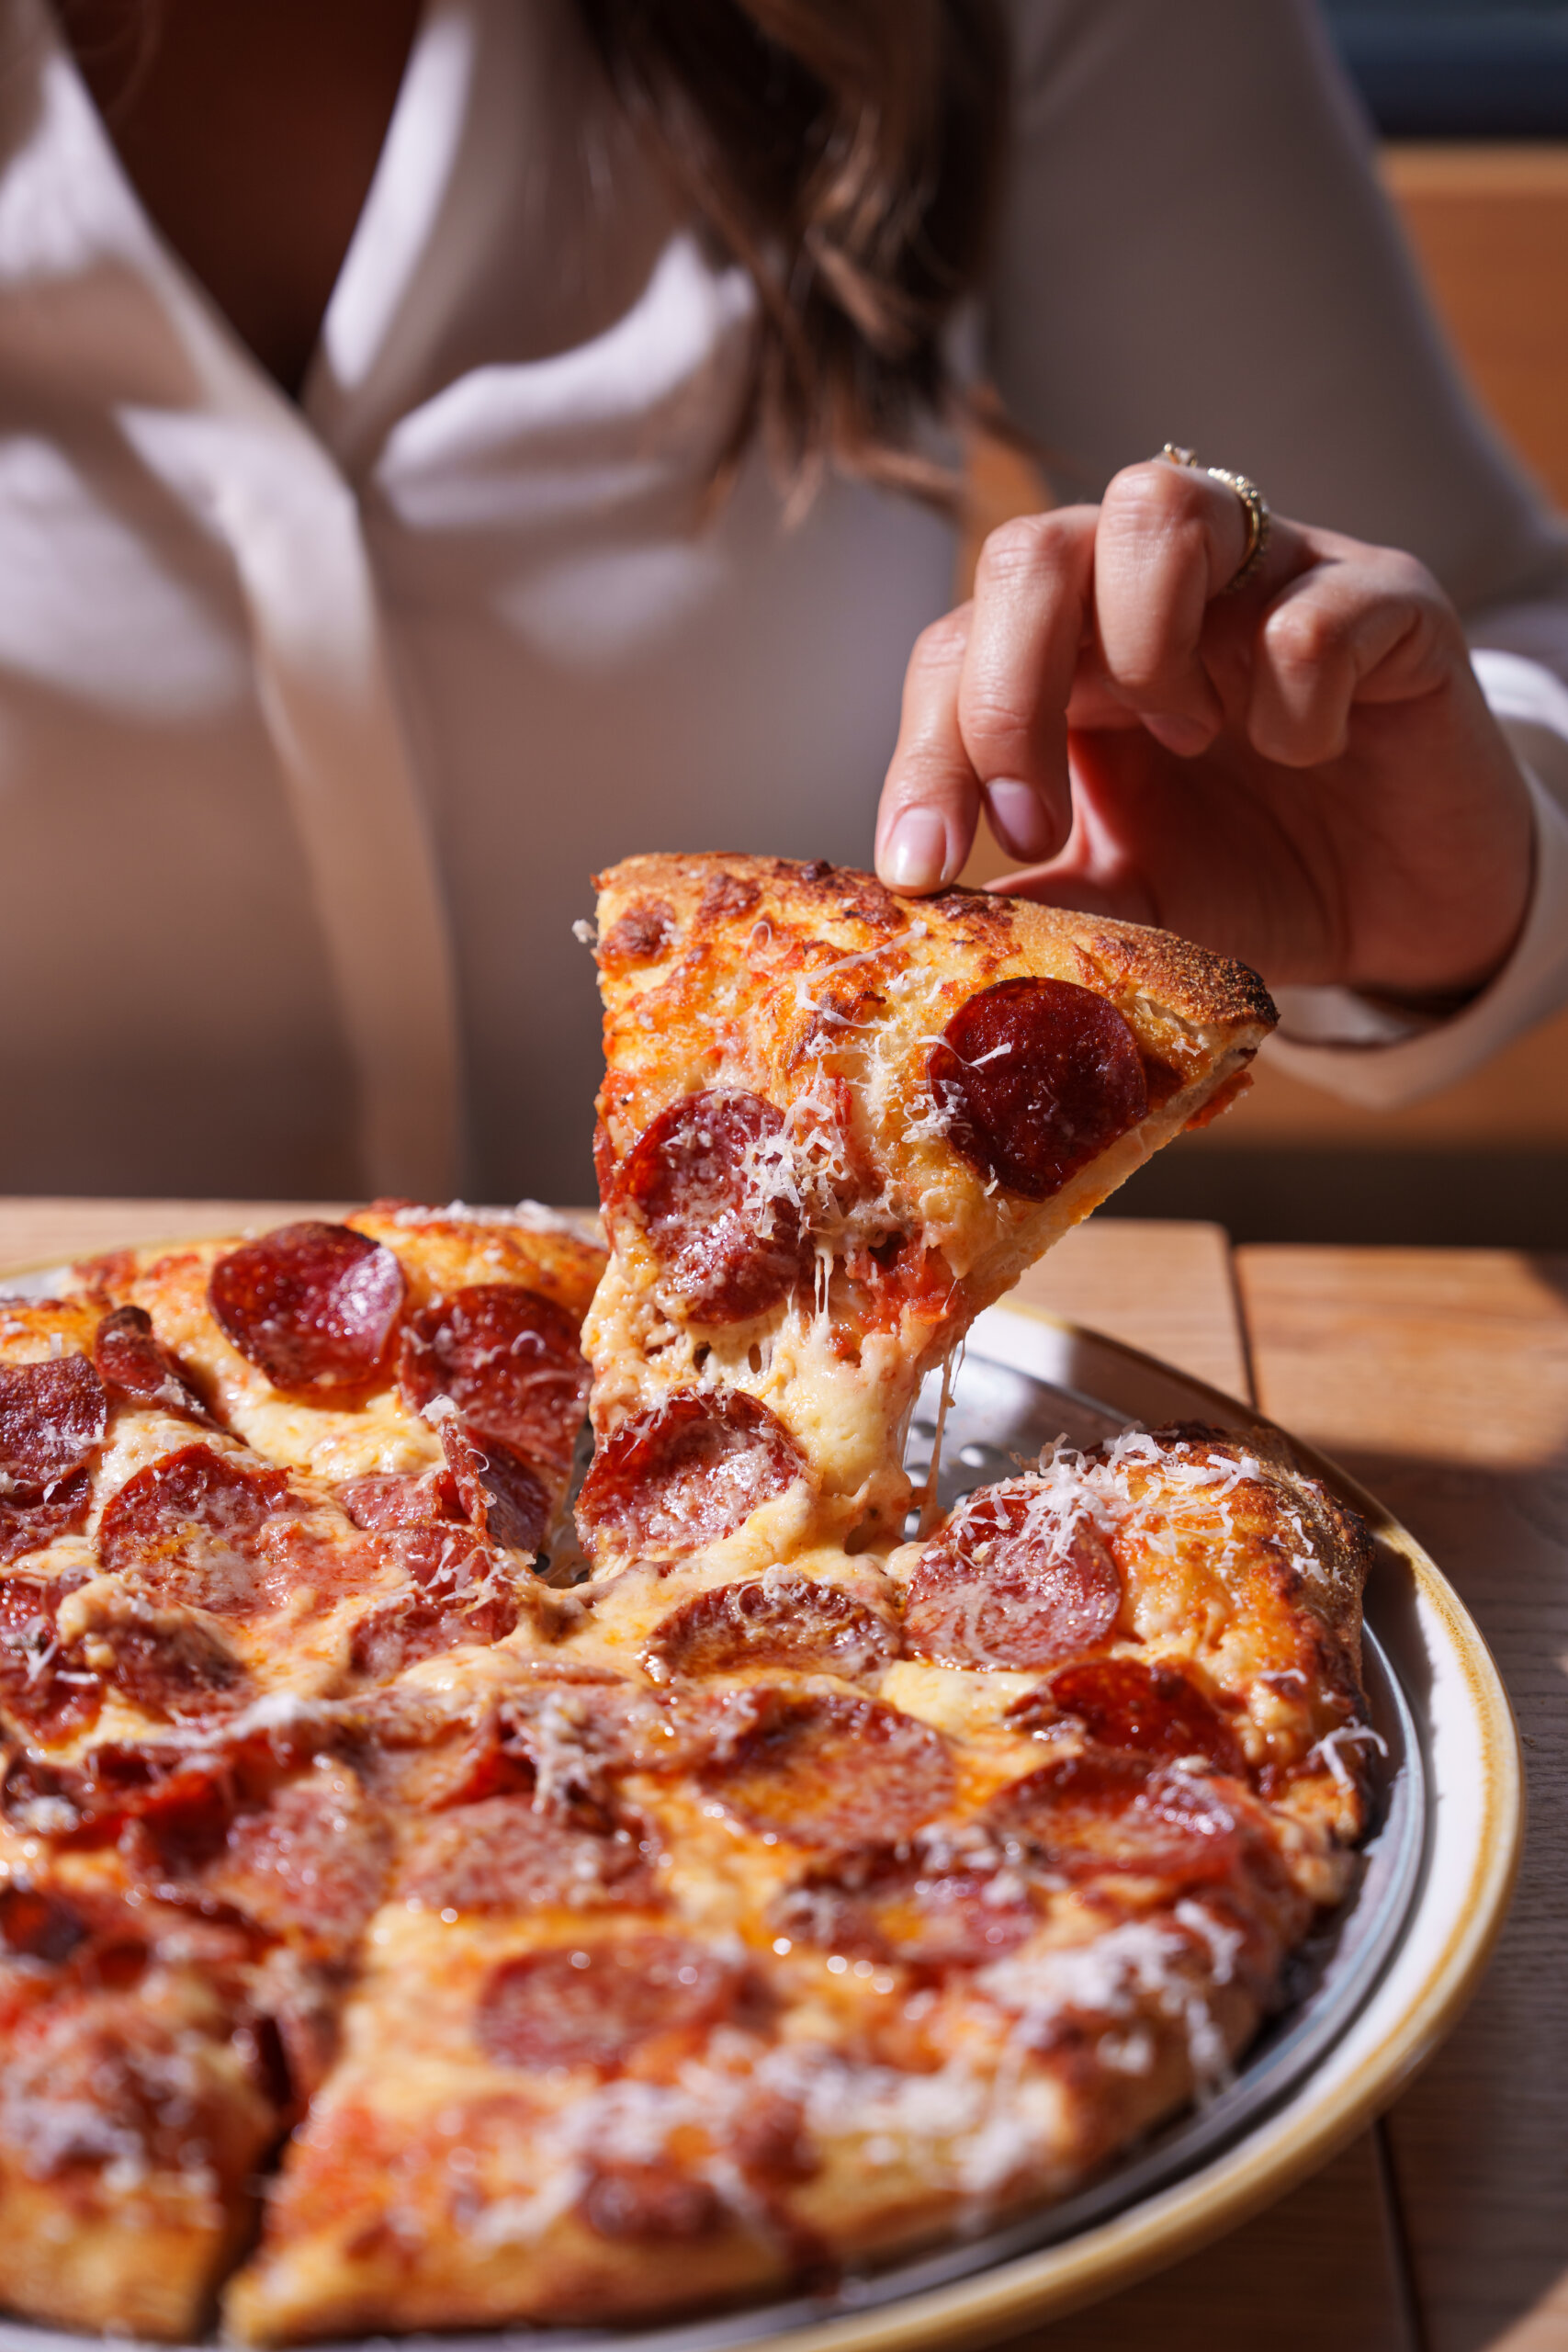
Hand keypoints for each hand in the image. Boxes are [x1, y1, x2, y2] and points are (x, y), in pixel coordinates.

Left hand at [873, 456, 1534, 997]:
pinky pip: (1310, 608)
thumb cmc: (1253, 874)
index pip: (954, 653)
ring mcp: (1266, 572)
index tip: (923, 868)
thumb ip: (1044, 901)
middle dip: (1005, 693)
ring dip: (1141, 645)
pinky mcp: (1384, 598)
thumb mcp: (1131, 902)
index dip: (924, 754)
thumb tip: (932, 929)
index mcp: (1067, 653)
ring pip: (1155, 505)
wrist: (1405, 910)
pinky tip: (1308, 752)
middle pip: (1031, 549)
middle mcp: (1152, 588)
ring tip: (1184, 737)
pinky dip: (1294, 699)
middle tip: (1032, 821)